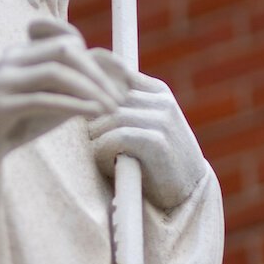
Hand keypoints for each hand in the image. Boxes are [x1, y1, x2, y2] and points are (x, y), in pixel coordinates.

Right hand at [0, 17, 113, 197]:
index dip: (94, 59)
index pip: (65, 39)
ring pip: (54, 72)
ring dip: (89, 90)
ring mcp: (2, 82)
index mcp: (22, 53)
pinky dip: (72, 105)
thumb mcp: (47, 102)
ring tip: (110, 108)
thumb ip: (72, 90)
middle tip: (118, 99)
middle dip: (96, 74)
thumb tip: (111, 84)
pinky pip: (41, 99)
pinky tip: (92, 113)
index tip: (115, 83)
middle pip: (64, 51)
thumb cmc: (13, 123)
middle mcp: (11, 60)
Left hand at [87, 55, 207, 209]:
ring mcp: (163, 119)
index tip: (75, 104)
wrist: (189, 191)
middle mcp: (161, 101)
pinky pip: (117, 137)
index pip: (115, 71)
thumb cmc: (156, 159)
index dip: (90, 84)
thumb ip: (122, 108)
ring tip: (98, 154)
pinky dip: (104, 151)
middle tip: (86, 139)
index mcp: (157, 91)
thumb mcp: (144, 125)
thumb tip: (79, 94)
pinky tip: (107, 164)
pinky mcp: (158, 142)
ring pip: (110, 117)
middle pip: (107, 96)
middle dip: (89, 117)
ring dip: (96, 137)